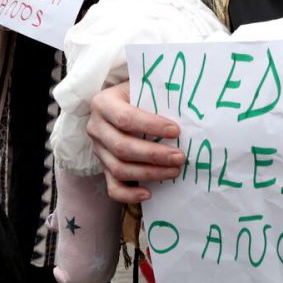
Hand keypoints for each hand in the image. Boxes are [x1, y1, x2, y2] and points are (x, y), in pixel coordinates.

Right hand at [87, 82, 184, 203]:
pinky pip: (112, 187)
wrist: (120, 102)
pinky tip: (149, 193)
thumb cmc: (138, 93)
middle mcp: (96, 127)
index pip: (125, 118)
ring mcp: (98, 150)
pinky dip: (129, 194)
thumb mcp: (143, 87)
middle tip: (180, 157)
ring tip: (174, 171)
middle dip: (154, 155)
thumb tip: (186, 112)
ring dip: (149, 173)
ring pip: (119, 169)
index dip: (151, 126)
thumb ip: (157, 96)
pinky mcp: (103, 167)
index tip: (176, 131)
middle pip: (122, 147)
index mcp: (103, 103)